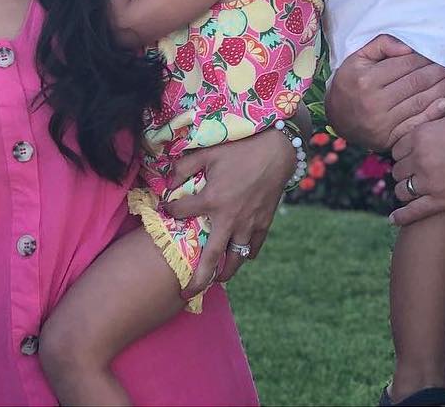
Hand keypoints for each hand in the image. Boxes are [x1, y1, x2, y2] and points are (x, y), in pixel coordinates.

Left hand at [163, 129, 294, 300]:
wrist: (277, 152)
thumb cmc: (241, 150)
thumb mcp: (209, 152)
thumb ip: (185, 167)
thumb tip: (168, 181)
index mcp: (212, 200)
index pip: (181, 213)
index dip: (170, 210)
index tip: (166, 209)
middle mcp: (229, 219)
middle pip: (211, 257)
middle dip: (198, 279)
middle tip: (187, 294)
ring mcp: (248, 224)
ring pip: (235, 259)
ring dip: (224, 273)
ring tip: (215, 281)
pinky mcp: (263, 223)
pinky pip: (253, 248)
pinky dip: (246, 255)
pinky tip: (240, 257)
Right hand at [325, 34, 444, 152]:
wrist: (337, 118)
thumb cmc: (350, 83)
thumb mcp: (358, 58)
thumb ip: (382, 46)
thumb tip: (409, 48)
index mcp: (367, 79)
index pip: (404, 65)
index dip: (424, 59)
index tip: (436, 55)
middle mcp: (374, 102)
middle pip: (415, 83)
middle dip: (437, 73)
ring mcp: (382, 123)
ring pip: (419, 103)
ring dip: (440, 91)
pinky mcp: (389, 138)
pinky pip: (415, 124)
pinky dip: (433, 114)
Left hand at [389, 80, 444, 225]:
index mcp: (422, 134)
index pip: (397, 147)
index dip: (404, 153)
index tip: (410, 156)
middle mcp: (419, 157)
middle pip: (398, 169)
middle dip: (404, 172)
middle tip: (412, 175)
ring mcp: (428, 181)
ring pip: (403, 190)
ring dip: (405, 191)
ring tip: (410, 193)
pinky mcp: (440, 200)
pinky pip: (413, 211)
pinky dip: (402, 216)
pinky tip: (394, 219)